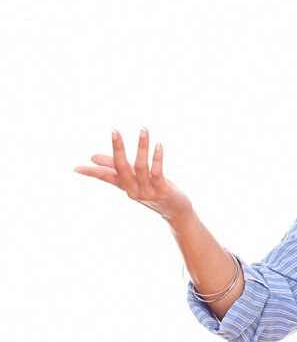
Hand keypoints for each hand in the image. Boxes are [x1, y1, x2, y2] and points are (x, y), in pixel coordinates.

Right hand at [73, 128, 192, 224]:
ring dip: (142, 147)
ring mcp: (148, 192)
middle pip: (122, 168)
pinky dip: (157, 158)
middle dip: (118, 149)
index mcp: (125, 186)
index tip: (76, 169)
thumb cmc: (154, 191)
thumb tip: (93, 158)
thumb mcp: (134, 178)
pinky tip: (158, 145)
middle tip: (114, 132)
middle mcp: (134, 190)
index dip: (92, 173)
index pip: (105, 177)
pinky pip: (158, 173)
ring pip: (141, 167)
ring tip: (143, 130)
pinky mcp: (163, 192)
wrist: (176, 211)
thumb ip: (116, 167)